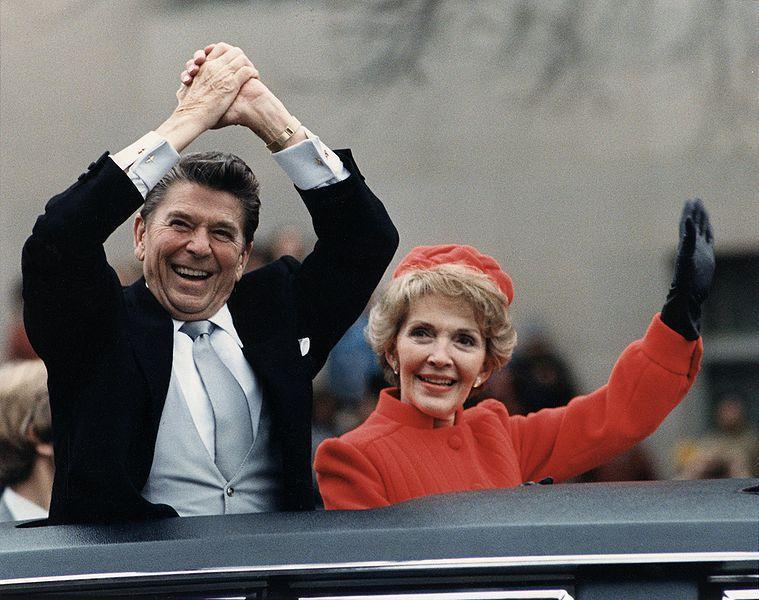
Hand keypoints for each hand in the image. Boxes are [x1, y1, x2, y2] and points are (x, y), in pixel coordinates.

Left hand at [180, 45, 305, 146]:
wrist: (252, 109)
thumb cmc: (235, 115)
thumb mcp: (213, 118)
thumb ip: (199, 115)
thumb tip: (185, 115)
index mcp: (209, 85)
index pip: (194, 73)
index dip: (189, 73)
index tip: (187, 79)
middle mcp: (216, 75)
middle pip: (199, 61)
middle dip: (194, 62)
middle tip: (193, 69)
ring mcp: (226, 67)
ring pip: (209, 53)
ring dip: (202, 54)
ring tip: (200, 61)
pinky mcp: (237, 62)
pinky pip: (224, 48)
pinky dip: (216, 48)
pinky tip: (209, 53)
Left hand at [660, 199, 714, 339]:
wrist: (689, 295)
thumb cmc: (685, 280)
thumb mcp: (687, 258)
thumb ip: (687, 240)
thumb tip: (686, 221)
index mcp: (685, 244)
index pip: (686, 224)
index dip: (688, 212)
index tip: (690, 200)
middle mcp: (691, 246)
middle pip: (693, 225)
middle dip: (695, 212)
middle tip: (696, 199)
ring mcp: (699, 251)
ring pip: (701, 231)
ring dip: (701, 220)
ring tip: (702, 209)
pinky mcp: (706, 257)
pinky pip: (708, 240)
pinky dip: (708, 232)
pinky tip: (709, 227)